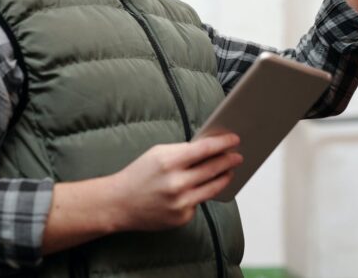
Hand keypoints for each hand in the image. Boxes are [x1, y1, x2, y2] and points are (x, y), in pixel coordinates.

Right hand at [109, 134, 242, 230]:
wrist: (119, 203)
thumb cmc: (139, 175)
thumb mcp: (158, 154)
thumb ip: (183, 152)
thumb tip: (210, 149)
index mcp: (169, 161)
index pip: (204, 149)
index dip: (223, 143)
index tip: (234, 139)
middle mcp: (176, 183)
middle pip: (213, 168)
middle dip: (229, 160)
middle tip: (238, 156)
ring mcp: (180, 202)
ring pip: (213, 188)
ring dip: (224, 177)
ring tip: (230, 171)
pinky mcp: (181, 217)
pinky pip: (198, 202)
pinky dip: (200, 194)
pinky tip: (200, 188)